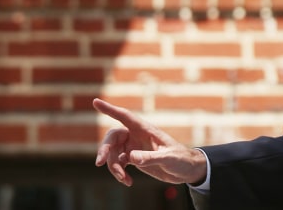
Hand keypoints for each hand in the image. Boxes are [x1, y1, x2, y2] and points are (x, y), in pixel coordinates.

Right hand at [93, 98, 207, 186]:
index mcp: (145, 129)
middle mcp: (137, 136)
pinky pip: (118, 163)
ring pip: (113, 153)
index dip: (109, 109)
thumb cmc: (181, 159)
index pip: (125, 116)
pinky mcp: (134, 158)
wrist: (186, 170)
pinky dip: (119, 173)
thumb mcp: (168, 158)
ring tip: (124, 179)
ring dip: (114, 167)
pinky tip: (128, 181)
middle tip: (99, 163)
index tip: (95, 101)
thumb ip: (151, 157)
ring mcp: (134, 147)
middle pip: (113, 138)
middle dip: (104, 149)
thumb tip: (131, 157)